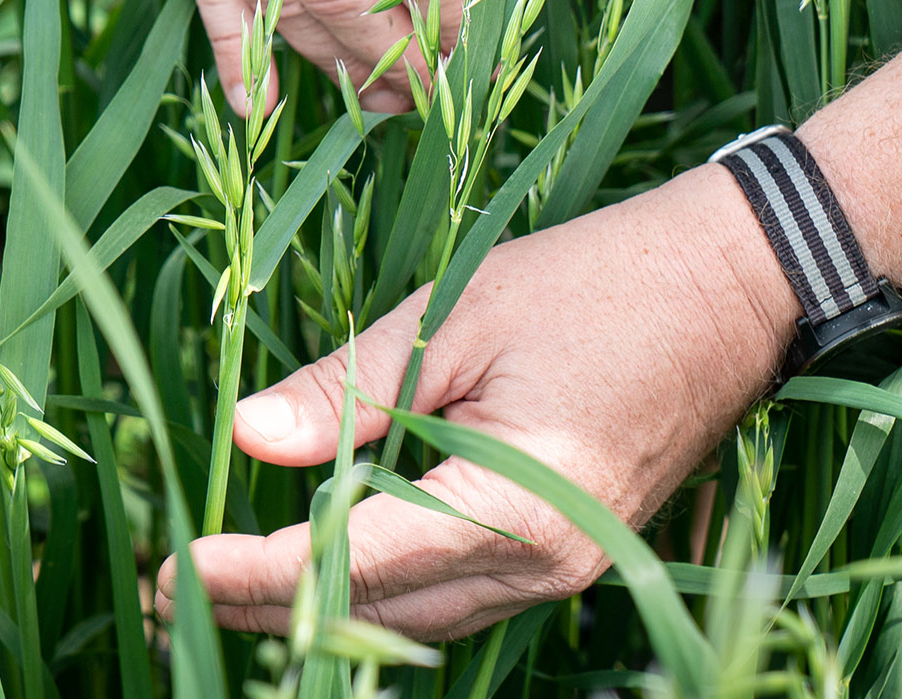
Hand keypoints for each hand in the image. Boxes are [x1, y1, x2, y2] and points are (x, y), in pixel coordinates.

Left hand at [156, 164, 799, 638]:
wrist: (737, 284)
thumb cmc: (599, 282)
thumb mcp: (455, 317)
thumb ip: (349, 389)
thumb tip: (246, 438)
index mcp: (517, 504)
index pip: (349, 560)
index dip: (251, 572)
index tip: (167, 572)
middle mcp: (546, 564)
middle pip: (374, 612)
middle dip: (265, 609)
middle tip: (164, 597)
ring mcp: (566, 569)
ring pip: (414, 620)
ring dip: (317, 610)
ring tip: (224, 593)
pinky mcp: (569, 552)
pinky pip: (454, 597)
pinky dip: (378, 593)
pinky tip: (320, 573)